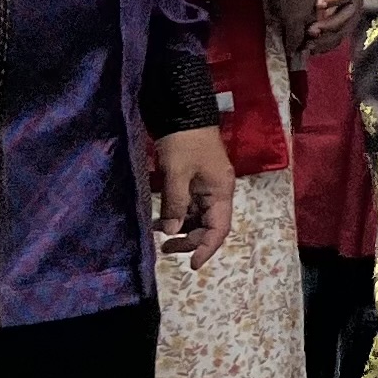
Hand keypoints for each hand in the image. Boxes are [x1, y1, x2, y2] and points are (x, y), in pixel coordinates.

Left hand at [153, 126, 234, 262]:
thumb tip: (170, 231)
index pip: (219, 229)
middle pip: (209, 226)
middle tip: (164, 247)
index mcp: (220, 191)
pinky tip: (159, 218)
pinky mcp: (195, 182)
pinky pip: (188, 206)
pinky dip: (175, 215)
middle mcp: (217, 193)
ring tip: (156, 232)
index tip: (191, 265)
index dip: (207, 248)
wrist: (184, 112)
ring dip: (180, 228)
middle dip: (189, 240)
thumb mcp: (176, 172)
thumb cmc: (183, 142)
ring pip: (198, 218)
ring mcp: (207, 187)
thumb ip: (174, 203)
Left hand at [304, 0, 362, 57]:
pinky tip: (312, 50)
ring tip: (309, 44)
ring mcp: (349, 17)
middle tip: (311, 30)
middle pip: (346, 17)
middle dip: (330, 25)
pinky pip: (337, 39)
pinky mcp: (342, 27)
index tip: (319, 4)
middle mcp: (354, 4)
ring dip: (327, 39)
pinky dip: (325, 46)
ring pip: (342, 31)